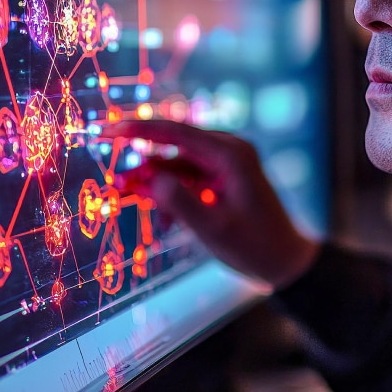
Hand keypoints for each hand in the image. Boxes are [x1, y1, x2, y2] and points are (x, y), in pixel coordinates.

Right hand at [104, 120, 319, 288]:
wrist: (285, 262)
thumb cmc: (254, 246)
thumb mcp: (213, 228)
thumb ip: (180, 202)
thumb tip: (150, 178)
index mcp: (230, 154)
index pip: (175, 132)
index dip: (137, 130)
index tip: (106, 131)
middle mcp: (227, 151)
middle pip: (171, 147)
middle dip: (141, 166)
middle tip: (114, 184)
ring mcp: (224, 164)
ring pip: (175, 166)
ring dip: (153, 185)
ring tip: (124, 200)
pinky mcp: (220, 179)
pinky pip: (186, 180)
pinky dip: (171, 196)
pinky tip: (164, 222)